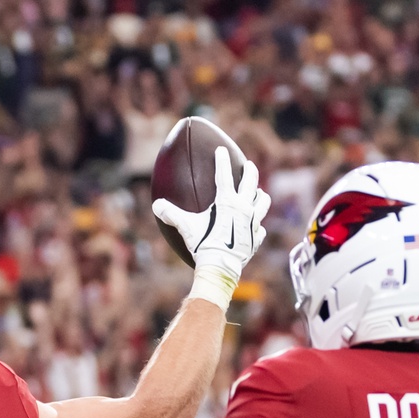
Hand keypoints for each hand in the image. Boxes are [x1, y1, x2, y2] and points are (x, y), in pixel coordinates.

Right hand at [152, 147, 270, 302]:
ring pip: (263, 203)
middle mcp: (244, 208)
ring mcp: (253, 223)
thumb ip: (171, 214)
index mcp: (227, 202)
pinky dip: (258, 226)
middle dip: (250, 171)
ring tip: (259, 193)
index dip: (222, 161)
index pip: (224, 175)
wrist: (220, 267)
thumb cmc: (203, 244)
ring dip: (261, 196)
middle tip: (249, 165)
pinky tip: (256, 227)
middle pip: (251, 183)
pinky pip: (260, 229)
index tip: (222, 150)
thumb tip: (156, 205)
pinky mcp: (257, 238)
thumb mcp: (186, 227)